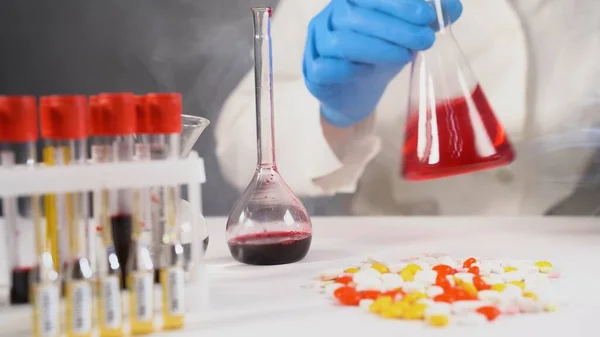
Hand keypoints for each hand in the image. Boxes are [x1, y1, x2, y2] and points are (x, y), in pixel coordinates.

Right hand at [303, 0, 462, 127]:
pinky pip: (324, 68)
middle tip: (425, 39)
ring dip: (376, 48)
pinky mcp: (312, 74)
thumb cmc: (378, 56)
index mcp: (349, 3)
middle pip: (353, 16)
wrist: (355, 93)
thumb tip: (454, 7)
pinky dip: (347, 69)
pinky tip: (367, 72)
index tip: (426, 16)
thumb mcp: (405, 35)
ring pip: (339, 42)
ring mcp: (316, 46)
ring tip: (405, 56)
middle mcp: (327, 20)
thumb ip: (425, 19)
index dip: (397, 4)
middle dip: (393, 27)